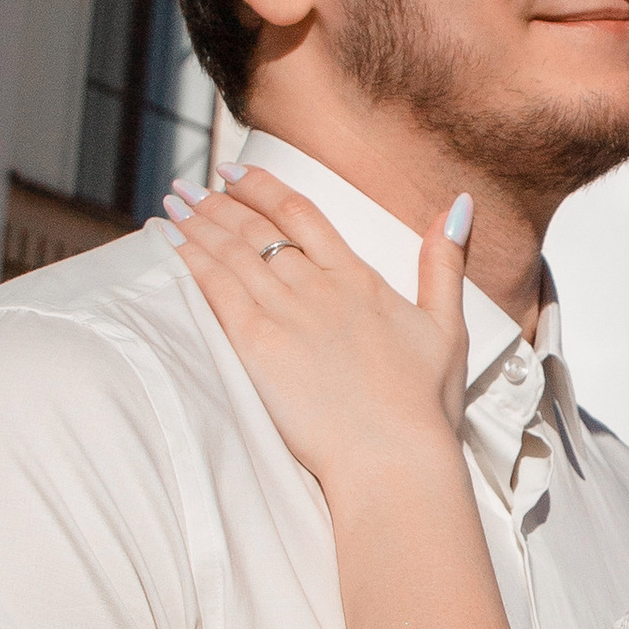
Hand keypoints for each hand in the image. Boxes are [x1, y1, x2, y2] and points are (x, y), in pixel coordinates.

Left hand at [170, 167, 470, 489]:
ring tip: (173, 204)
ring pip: (233, 252)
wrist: (395, 455)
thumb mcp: (448, 326)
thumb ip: (444, 264)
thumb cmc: (424, 404)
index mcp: (357, 278)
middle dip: (218, 203)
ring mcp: (287, 313)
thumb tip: (456, 206)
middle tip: (190, 187)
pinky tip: (171, 243)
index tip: (235, 173)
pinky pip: (217, 291)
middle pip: (258, 229)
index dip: (263, 188)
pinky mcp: (258, 346)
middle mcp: (318, 286)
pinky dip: (191, 262)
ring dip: (199, 224)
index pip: (301, 213)